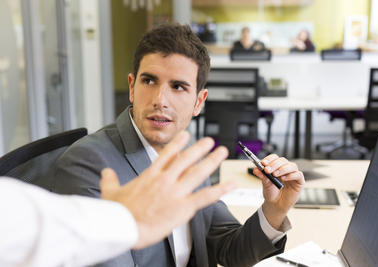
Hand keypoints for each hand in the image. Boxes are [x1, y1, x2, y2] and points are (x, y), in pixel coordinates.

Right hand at [99, 131, 235, 248]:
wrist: (123, 228)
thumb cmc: (116, 212)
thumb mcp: (109, 192)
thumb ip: (109, 179)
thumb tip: (105, 172)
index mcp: (150, 175)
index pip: (166, 154)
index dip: (178, 143)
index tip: (186, 135)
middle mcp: (165, 180)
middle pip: (186, 159)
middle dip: (200, 148)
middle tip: (210, 140)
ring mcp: (175, 192)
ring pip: (198, 172)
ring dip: (212, 161)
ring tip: (222, 151)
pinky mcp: (183, 207)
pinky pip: (206, 196)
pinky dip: (221, 189)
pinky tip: (231, 184)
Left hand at [253, 154, 303, 229]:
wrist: (276, 204)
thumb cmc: (271, 192)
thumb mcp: (265, 184)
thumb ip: (262, 176)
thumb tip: (256, 169)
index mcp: (277, 167)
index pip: (275, 158)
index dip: (269, 159)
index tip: (263, 163)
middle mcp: (285, 168)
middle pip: (283, 160)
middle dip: (274, 164)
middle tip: (267, 170)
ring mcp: (293, 174)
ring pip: (291, 166)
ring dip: (282, 169)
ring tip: (275, 175)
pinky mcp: (299, 181)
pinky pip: (298, 174)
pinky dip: (291, 175)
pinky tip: (284, 178)